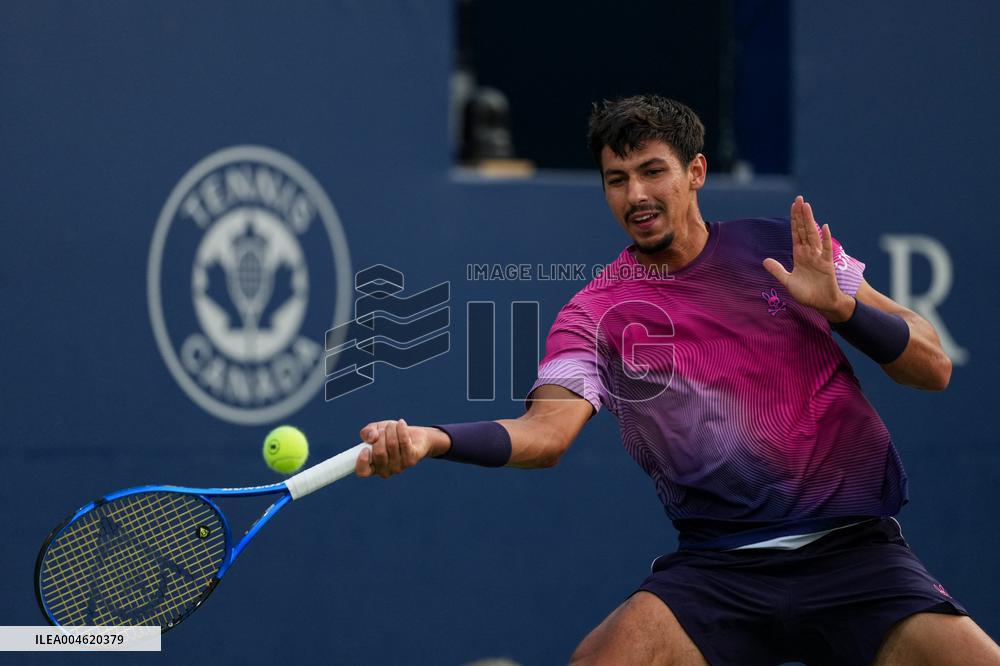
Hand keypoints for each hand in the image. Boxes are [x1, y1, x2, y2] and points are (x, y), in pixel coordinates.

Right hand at [355, 419, 439, 477]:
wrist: (415, 437)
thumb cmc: (390, 435)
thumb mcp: (375, 431)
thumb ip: (367, 433)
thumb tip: (372, 437)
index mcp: (372, 467)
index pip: (362, 471)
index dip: (362, 461)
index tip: (366, 448)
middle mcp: (385, 471)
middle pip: (379, 452)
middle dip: (380, 435)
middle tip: (383, 430)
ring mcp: (398, 467)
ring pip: (392, 444)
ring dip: (391, 429)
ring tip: (392, 425)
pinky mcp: (411, 460)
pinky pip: (404, 442)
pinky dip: (401, 429)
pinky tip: (401, 423)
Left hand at [763, 195, 855, 321]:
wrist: (822, 304)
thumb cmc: (807, 293)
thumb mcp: (787, 281)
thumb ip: (777, 270)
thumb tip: (765, 260)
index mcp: (800, 255)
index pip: (796, 233)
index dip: (794, 220)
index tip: (793, 205)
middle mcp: (809, 253)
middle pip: (804, 230)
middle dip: (801, 215)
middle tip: (799, 199)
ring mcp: (818, 257)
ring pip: (813, 235)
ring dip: (810, 221)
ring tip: (807, 207)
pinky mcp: (827, 265)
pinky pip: (825, 250)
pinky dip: (825, 239)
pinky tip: (824, 227)